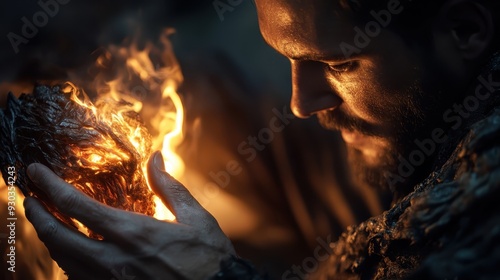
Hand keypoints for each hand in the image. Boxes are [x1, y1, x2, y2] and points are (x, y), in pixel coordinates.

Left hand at [23, 151, 234, 279]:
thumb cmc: (209, 256)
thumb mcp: (195, 217)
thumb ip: (168, 187)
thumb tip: (155, 158)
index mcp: (135, 233)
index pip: (78, 206)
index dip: (50, 186)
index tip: (36, 172)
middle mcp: (115, 260)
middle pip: (58, 236)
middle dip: (37, 214)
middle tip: (30, 198)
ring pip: (64, 260)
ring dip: (50, 237)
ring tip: (46, 220)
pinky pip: (78, 277)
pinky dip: (67, 260)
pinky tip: (71, 250)